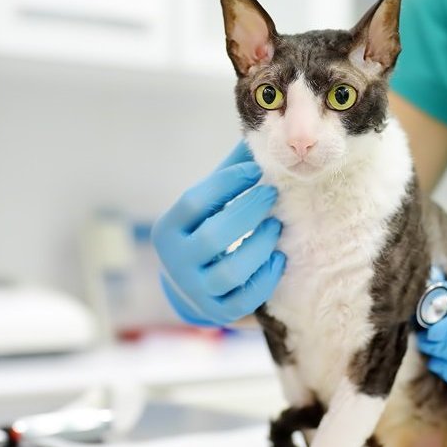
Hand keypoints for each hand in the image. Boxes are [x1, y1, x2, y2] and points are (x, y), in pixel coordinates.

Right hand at [152, 142, 285, 325]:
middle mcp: (175, 263)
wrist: (194, 285)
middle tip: (273, 195)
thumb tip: (260, 133)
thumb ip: (230, 173)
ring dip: (260, 246)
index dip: (227, 183)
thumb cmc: (208, 229)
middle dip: (248, 212)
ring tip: (276, 227)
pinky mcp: (219, 313)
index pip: (194, 201)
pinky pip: (247, 300)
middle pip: (213, 238)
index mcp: (167, 230)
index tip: (255, 168)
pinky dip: (267, 278)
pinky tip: (279, 259)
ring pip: (231, 272)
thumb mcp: (210, 204)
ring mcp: (196, 291)